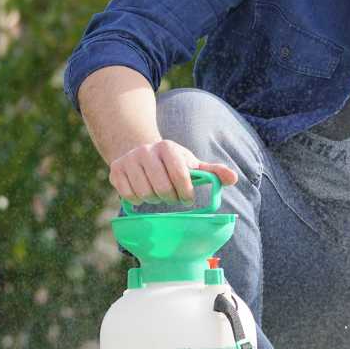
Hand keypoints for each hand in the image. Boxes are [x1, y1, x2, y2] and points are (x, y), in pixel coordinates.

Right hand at [109, 139, 237, 205]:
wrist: (138, 150)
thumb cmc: (171, 163)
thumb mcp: (192, 164)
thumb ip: (213, 172)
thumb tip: (234, 179)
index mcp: (168, 148)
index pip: (180, 176)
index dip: (186, 193)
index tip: (187, 198)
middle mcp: (146, 151)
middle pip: (161, 188)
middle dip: (170, 198)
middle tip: (172, 197)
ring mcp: (129, 160)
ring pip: (144, 193)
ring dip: (154, 200)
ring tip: (158, 193)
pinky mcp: (115, 171)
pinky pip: (128, 196)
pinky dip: (138, 200)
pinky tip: (143, 193)